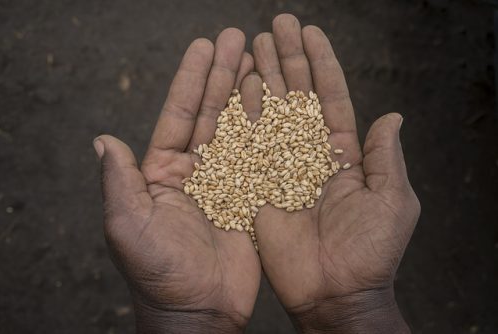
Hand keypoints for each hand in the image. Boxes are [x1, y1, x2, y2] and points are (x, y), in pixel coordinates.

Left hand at [93, 29, 260, 332]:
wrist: (197, 312)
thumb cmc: (159, 275)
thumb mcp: (129, 227)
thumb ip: (119, 183)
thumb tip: (103, 140)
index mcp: (162, 173)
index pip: (178, 116)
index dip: (191, 80)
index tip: (205, 46)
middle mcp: (193, 172)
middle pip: (209, 113)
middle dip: (223, 75)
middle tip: (238, 38)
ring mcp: (224, 183)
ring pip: (237, 130)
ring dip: (246, 94)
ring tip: (259, 59)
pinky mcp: (249, 198)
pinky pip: (259, 158)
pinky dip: (268, 130)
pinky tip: (277, 104)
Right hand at [243, 14, 419, 332]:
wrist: (334, 293)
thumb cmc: (370, 252)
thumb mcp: (392, 201)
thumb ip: (386, 157)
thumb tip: (393, 117)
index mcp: (344, 155)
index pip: (330, 98)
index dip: (321, 65)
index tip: (310, 32)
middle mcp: (310, 155)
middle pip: (297, 98)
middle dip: (288, 60)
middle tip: (276, 25)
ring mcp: (282, 168)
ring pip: (271, 114)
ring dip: (264, 77)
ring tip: (255, 43)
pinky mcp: (258, 185)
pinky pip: (250, 146)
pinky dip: (244, 115)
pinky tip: (239, 85)